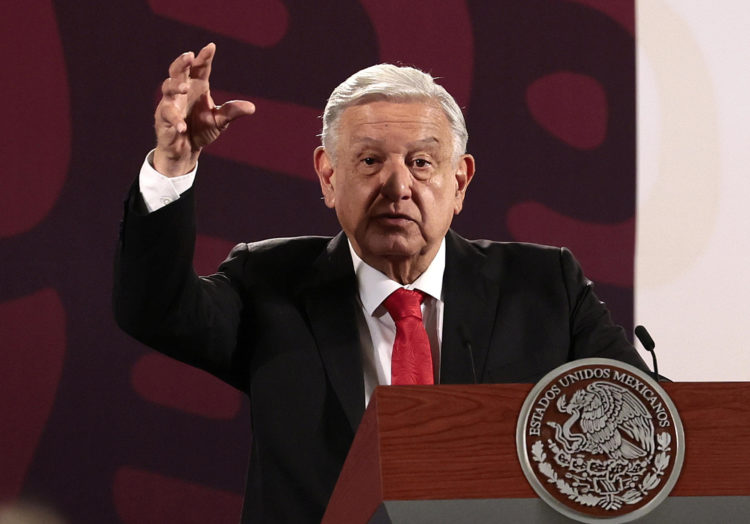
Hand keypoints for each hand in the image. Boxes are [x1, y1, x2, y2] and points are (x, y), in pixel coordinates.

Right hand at [153, 43, 254, 176]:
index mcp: (197, 87)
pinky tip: (183, 127)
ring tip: (184, 88)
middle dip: (182, 62)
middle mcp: (183, 91)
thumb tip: (252, 108)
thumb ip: (232, 112)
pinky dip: (175, 120)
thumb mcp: (220, 121)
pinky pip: (167, 115)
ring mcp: (171, 102)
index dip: (204, 58)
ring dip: (175, 85)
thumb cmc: (202, 129)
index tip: (211, 47)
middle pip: (178, 71)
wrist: (187, 149)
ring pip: (168, 87)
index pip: (200, 68)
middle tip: (189, 56)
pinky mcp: (163, 117)